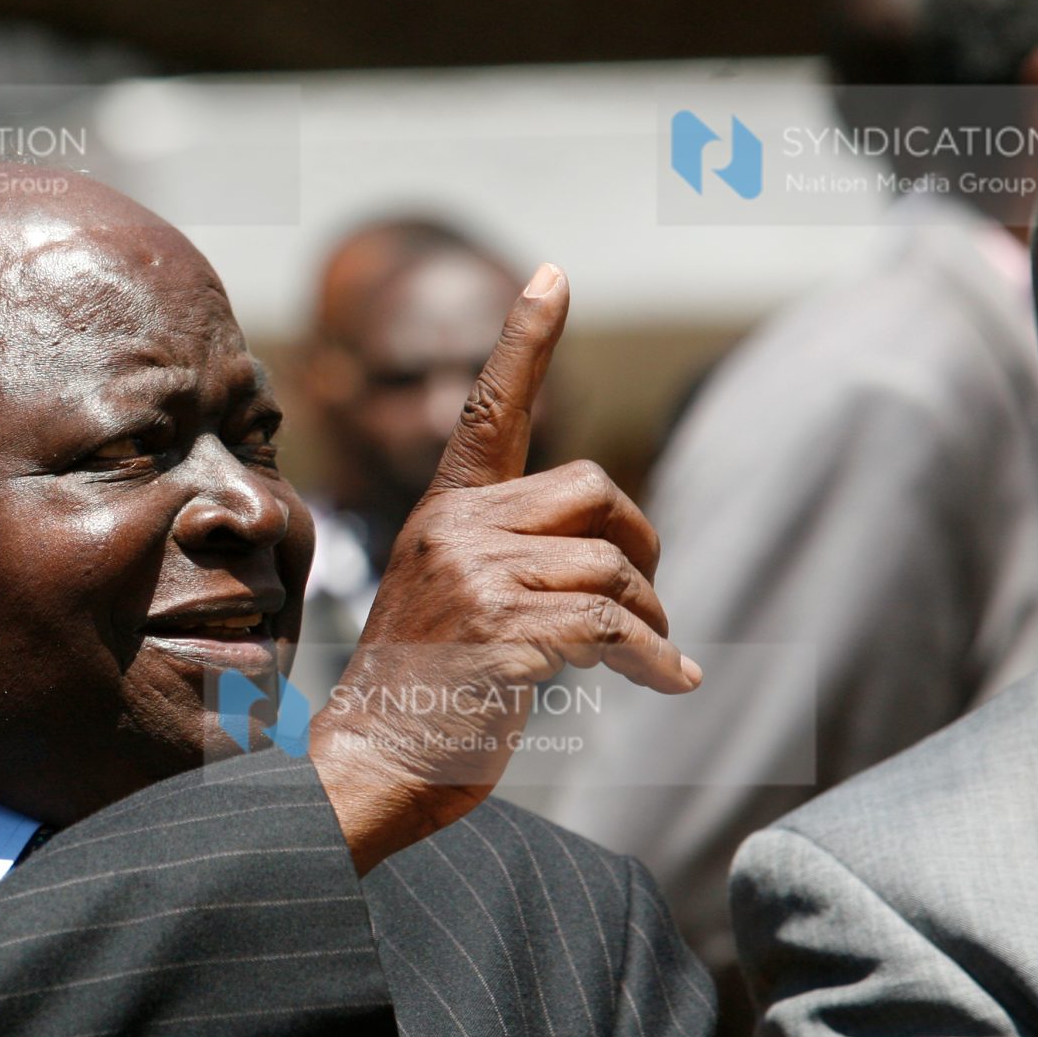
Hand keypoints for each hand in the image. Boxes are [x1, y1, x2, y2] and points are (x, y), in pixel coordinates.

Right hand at [311, 264, 699, 871]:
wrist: (371, 763)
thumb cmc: (422, 695)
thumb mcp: (454, 602)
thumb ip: (511, 560)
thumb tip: (618, 560)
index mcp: (443, 515)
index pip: (493, 410)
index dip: (526, 338)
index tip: (554, 274)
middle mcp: (454, 531)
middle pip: (594, 489)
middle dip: (640, 545)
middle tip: (645, 603)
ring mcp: (475, 580)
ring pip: (613, 566)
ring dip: (649, 620)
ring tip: (643, 660)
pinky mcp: (502, 632)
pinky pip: (616, 628)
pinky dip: (655, 661)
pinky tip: (666, 685)